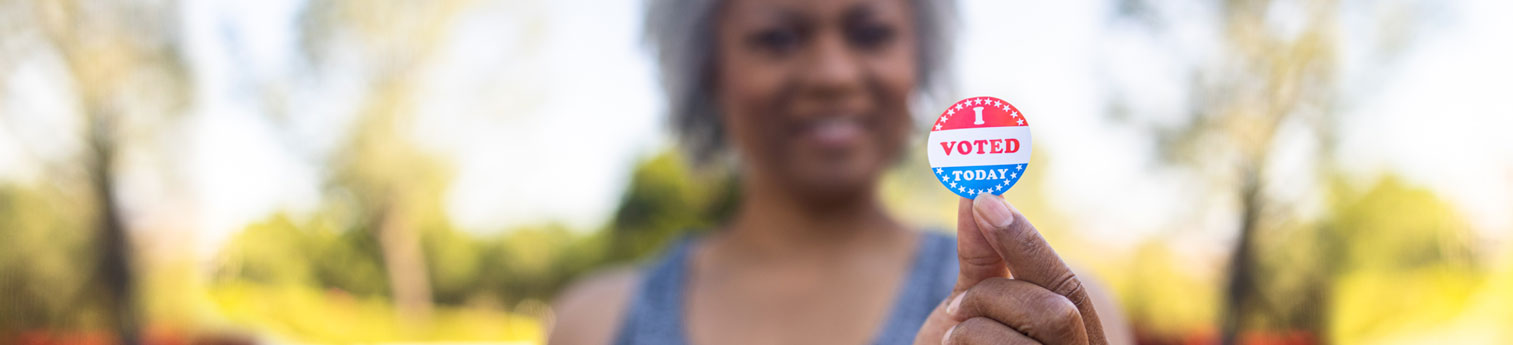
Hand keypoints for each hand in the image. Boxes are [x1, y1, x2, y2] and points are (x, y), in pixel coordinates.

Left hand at [914, 194, 1105, 344]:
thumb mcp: (969, 310)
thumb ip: (981, 260)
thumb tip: (978, 193)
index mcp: (1077, 340)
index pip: (1067, 286)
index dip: (1026, 241)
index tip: (984, 198)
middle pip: (1058, 312)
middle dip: (997, 297)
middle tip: (955, 304)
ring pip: (1034, 336)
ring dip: (975, 331)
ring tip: (952, 344)